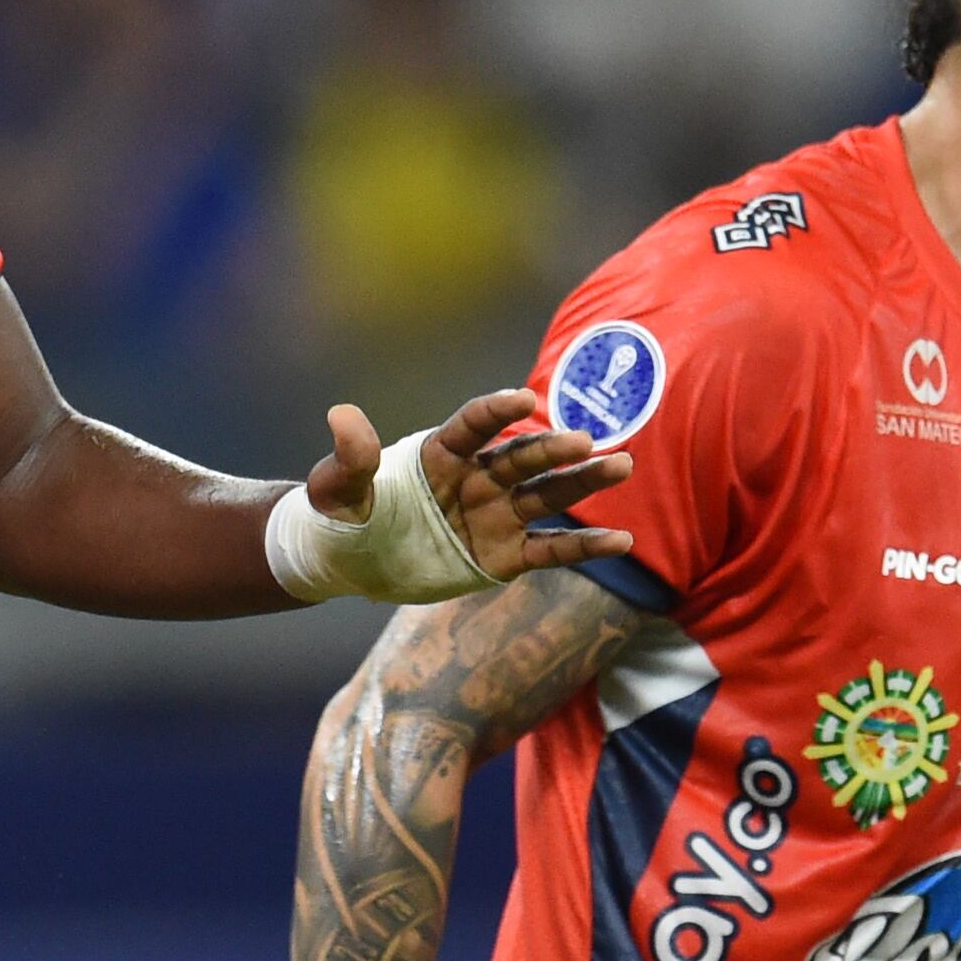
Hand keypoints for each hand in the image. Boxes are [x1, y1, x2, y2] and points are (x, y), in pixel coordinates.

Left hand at [306, 393, 635, 587]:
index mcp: (441, 453)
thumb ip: (349, 458)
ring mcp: (496, 514)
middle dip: (553, 448)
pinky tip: (621, 540)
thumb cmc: (345, 516)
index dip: (497, 411)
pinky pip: (551, 549)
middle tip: (587, 441)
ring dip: (584, 481)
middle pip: (522, 457)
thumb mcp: (338, 489)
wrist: (354, 561)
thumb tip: (342, 416)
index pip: (474, 425)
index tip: (524, 399)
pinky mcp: (505, 554)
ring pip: (548, 494)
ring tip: (621, 466)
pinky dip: (584, 545)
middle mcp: (478, 477)